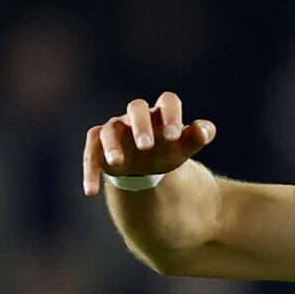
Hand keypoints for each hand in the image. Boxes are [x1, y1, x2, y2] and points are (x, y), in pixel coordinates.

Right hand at [82, 91, 216, 196]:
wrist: (146, 166)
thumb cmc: (167, 151)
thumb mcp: (184, 147)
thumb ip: (198, 137)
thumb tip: (204, 130)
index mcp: (161, 114)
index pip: (168, 101)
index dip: (171, 114)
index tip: (175, 135)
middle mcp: (135, 117)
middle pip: (136, 109)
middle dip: (141, 126)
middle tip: (147, 146)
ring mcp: (115, 130)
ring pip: (109, 130)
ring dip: (111, 146)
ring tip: (117, 162)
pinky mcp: (97, 146)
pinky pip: (90, 154)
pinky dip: (90, 172)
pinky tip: (91, 192)